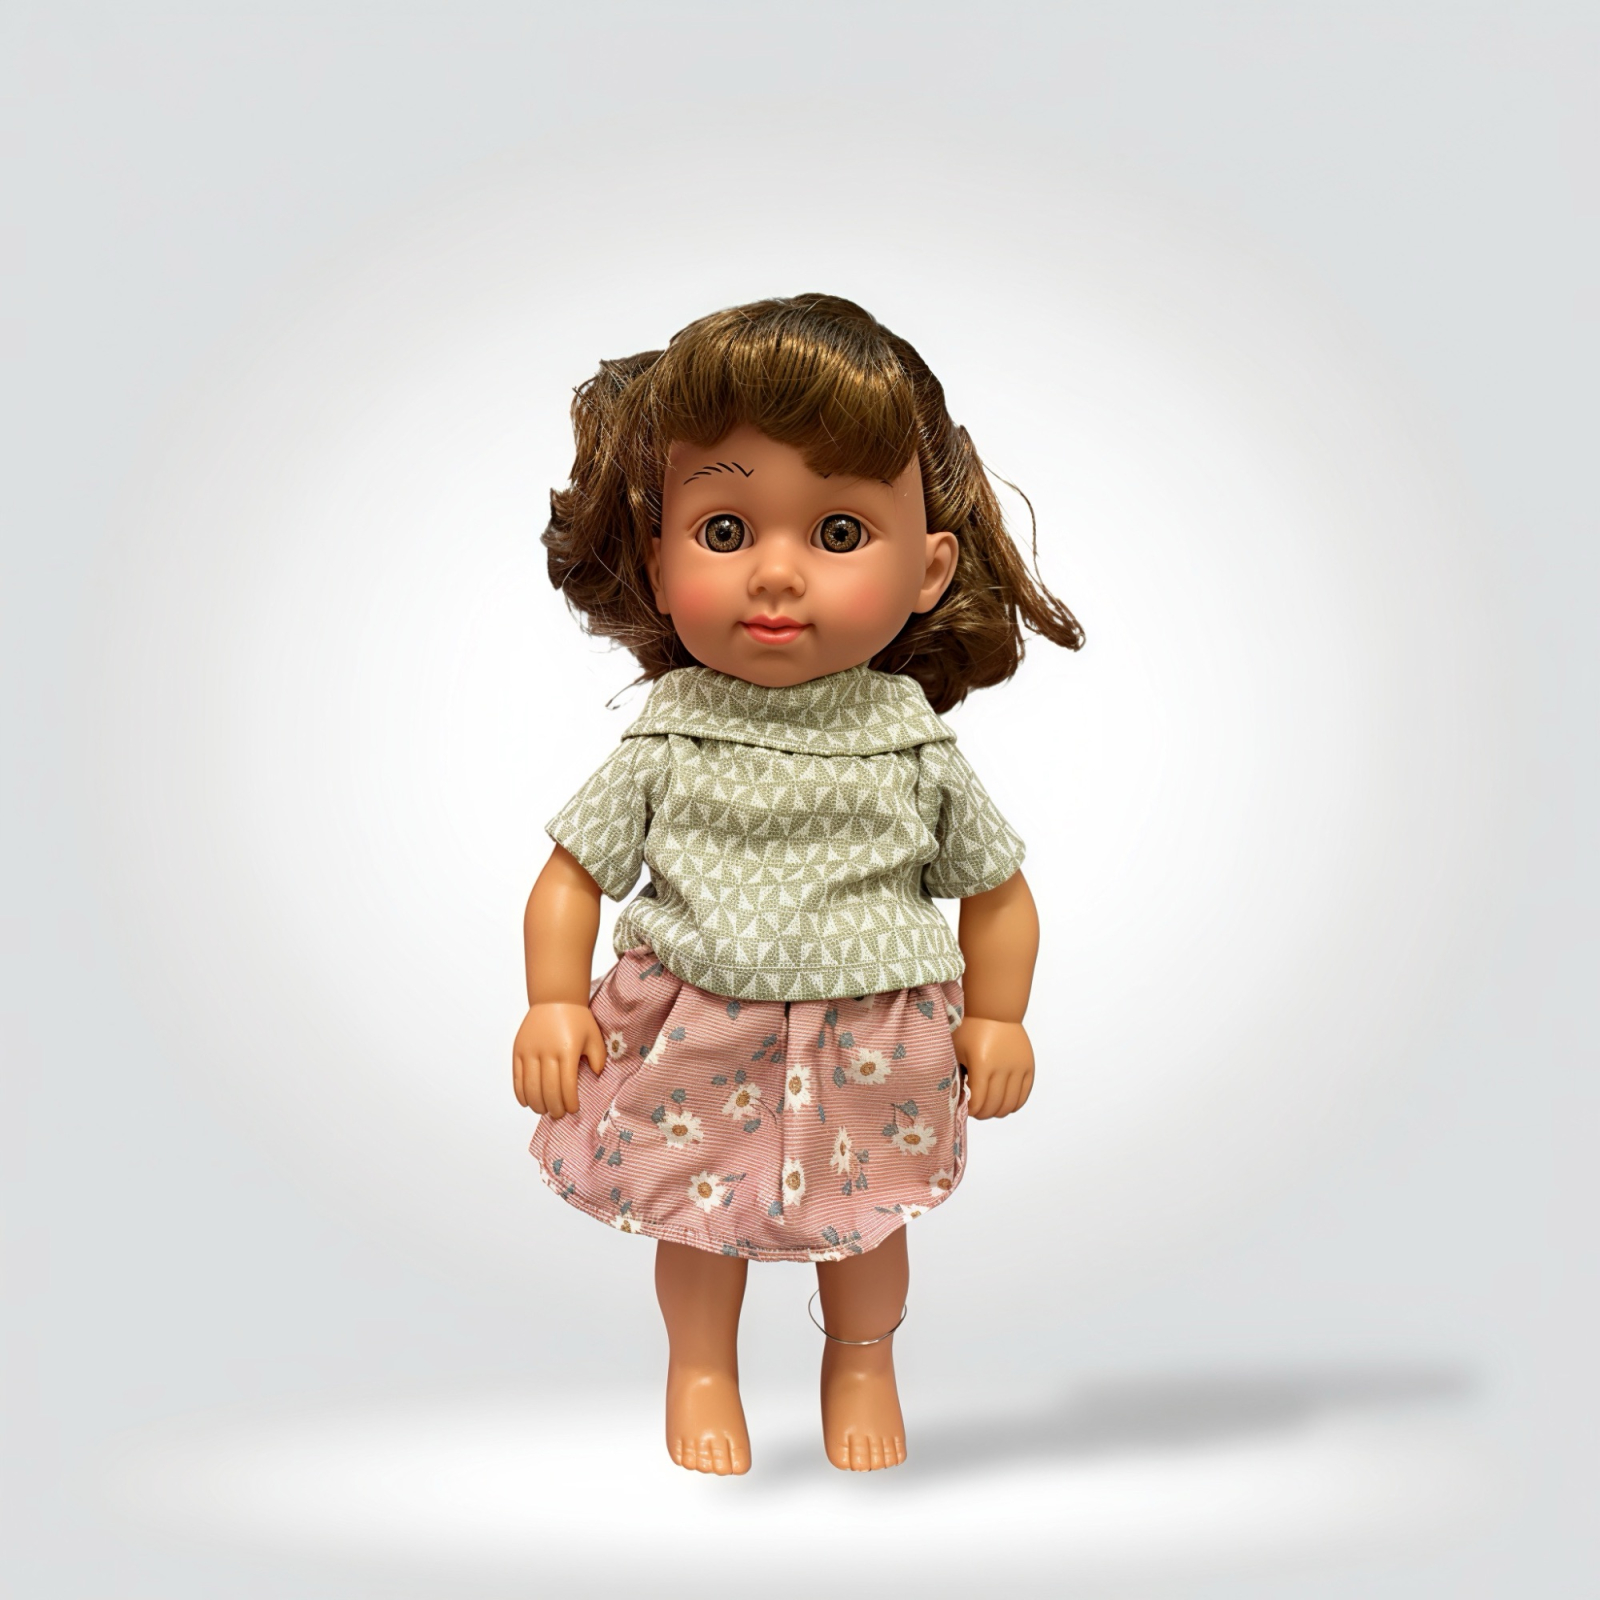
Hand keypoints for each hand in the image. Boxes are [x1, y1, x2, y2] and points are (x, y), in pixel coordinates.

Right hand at [512, 1002, 605, 1118]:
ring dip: (537, 1104)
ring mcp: (530, 1052)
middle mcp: (547, 1052)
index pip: (566, 1086)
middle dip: (554, 1108)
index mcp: (567, 1051)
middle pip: (548, 1091)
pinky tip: (528, 1102)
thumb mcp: (594, 1037)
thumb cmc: (577, 1018)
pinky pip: (517, 1078)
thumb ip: (598, 1058)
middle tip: (559, 1114)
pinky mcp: (518, 1050)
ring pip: (530, 1088)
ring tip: (545, 1110)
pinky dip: (521, 1094)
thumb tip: (595, 1076)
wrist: (555, 998)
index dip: (569, 1103)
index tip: (573, 1109)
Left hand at [952, 1017, 1034, 1118]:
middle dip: (983, 1113)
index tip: (966, 1108)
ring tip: (989, 1107)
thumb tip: (957, 1098)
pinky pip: (1023, 1095)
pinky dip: (1013, 1104)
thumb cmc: (971, 1028)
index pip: (979, 1103)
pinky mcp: (1028, 1067)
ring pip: (1010, 1104)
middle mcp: (1002, 1069)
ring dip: (998, 1111)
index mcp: (982, 1065)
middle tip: (976, 1110)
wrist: (995, 1010)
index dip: (971, 1111)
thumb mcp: (957, 1050)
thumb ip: (956, 1074)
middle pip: (994, 1106)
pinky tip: (1003, 1102)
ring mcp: (1017, 1068)